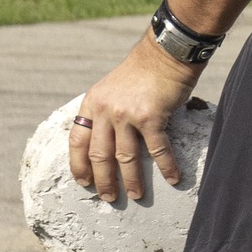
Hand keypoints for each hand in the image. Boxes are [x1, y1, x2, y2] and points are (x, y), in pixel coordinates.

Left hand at [70, 36, 200, 203]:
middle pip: (99, 155)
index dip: (79, 165)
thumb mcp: (112, 88)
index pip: (78, 141)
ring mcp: (127, 114)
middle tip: (108, 197)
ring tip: (136, 195)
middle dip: (103, 180)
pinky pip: (158, 149)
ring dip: (132, 180)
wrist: (166, 54)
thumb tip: (107, 139)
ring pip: (125, 157)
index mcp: (92, 103)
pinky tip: (174, 178)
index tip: (83, 182)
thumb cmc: (143, 71)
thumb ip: (106, 110)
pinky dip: (166, 166)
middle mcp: (105, 110)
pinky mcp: (151, 117)